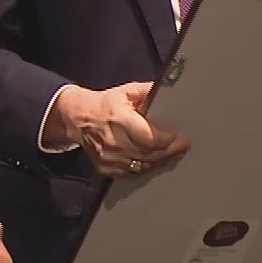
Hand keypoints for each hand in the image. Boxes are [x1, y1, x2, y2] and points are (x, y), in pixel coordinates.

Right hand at [48, 82, 190, 177]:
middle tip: (183, 147)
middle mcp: (113, 141)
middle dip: (170, 152)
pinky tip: (156, 161)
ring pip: (143, 166)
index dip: (167, 140)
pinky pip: (133, 173)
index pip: (149, 137)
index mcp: (119, 119)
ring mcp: (108, 158)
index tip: (181, 138)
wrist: (79, 119)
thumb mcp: (126, 91)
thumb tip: (169, 89)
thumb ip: (147, 91)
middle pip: (149, 154)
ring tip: (174, 154)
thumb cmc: (105, 104)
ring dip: (161, 161)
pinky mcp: (106, 168)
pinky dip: (147, 168)